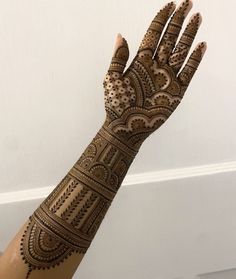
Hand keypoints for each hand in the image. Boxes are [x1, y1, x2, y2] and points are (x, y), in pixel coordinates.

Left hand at [103, 0, 206, 149]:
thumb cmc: (116, 105)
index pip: (153, 35)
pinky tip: (201, 46)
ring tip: (197, 18)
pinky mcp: (176, 91)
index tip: (170, 5)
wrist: (126, 127)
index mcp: (140, 62)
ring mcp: (167, 78)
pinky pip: (188, 72)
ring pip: (180, 52)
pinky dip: (195, 60)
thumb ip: (119, 58)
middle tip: (188, 3)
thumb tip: (120, 35)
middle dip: (178, 21)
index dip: (162, 20)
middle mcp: (155, 67)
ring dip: (188, 36)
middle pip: (169, 39)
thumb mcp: (112, 79)